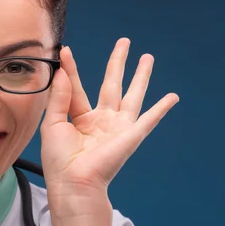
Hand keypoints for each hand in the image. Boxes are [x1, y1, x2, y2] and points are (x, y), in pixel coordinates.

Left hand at [40, 38, 178, 208]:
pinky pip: (150, 118)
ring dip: (141, 76)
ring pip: (133, 94)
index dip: (71, 70)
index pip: (76, 88)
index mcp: (80, 119)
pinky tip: (172, 97)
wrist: (74, 182)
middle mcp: (101, 120)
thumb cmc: (59, 160)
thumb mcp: (52, 124)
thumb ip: (59, 97)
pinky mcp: (131, 134)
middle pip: (112, 84)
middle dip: (118, 63)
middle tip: (124, 42)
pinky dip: (162, 108)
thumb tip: (62, 72)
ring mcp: (118, 126)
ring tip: (148, 58)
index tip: (66, 51)